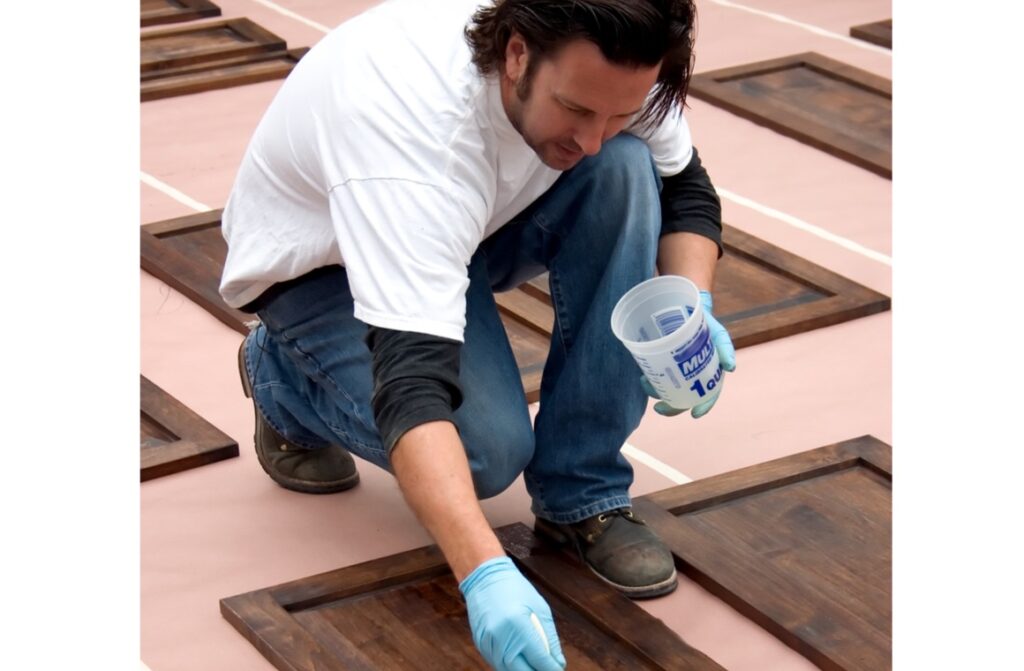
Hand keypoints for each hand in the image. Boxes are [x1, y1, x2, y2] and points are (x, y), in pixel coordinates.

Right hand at [459, 556, 565, 670]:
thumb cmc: (516, 590)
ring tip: (535, 663)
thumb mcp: (540, 610)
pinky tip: (520, 657)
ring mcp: (487, 643)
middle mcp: (500, 638)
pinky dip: (511, 664)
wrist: (484, 577)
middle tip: (548, 668)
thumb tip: (558, 664)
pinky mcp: (480, 645)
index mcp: (518, 626)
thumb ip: (549, 639)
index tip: (558, 670)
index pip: (539, 660)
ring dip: (524, 669)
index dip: (552, 669)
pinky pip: (498, 664)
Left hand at [641, 290, 735, 418]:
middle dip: (672, 407)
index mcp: (709, 372)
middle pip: (685, 397)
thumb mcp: (717, 333)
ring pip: (668, 389)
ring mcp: (677, 370)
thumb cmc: (705, 322)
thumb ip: (725, 348)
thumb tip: (731, 368)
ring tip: (647, 384)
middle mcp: (693, 374)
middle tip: (658, 408)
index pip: (709, 394)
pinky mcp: (662, 363)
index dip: (704, 406)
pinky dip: (651, 381)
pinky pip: (657, 378)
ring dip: (657, 393)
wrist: (684, 306)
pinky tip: (645, 377)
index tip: (694, 414)